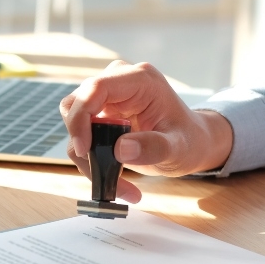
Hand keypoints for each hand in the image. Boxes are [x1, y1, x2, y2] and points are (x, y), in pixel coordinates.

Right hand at [60, 61, 233, 202]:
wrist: (190, 143)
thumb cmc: (188, 141)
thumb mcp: (179, 149)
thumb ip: (155, 147)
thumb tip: (121, 149)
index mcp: (140, 80)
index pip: (95, 88)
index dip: (81, 117)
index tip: (85, 149)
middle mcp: (119, 82)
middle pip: (76, 104)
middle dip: (82, 142)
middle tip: (102, 173)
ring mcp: (107, 97)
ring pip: (74, 123)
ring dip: (86, 157)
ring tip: (115, 183)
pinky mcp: (100, 113)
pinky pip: (81, 136)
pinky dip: (91, 161)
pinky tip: (114, 179)